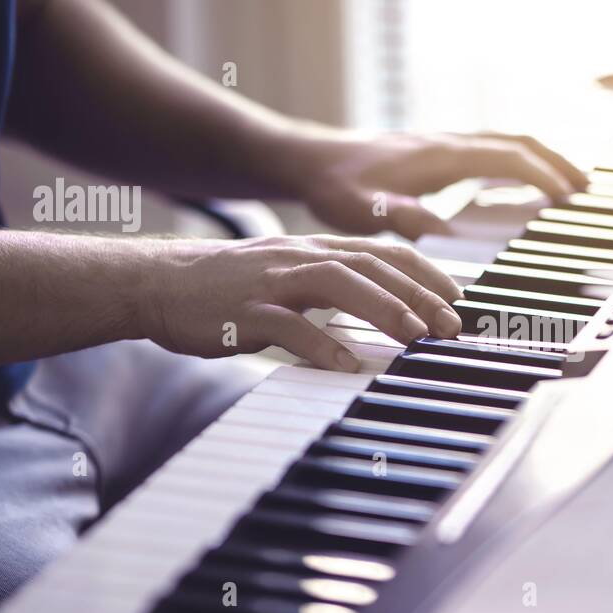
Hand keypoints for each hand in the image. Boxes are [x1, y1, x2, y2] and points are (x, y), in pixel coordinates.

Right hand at [140, 234, 462, 370]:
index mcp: (311, 248)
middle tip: (451, 324)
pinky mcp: (243, 310)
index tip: (457, 296)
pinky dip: (320, 343)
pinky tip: (347, 363)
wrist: (155, 283)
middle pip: (369, 265)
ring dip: (382, 309)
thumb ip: (330, 288)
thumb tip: (380, 310)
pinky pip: (287, 326)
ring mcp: (270, 281)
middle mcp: (297, 256)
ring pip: (336, 283)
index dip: (424, 271)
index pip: (381, 251)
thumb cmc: (226, 288)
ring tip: (415, 337)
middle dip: (417, 293)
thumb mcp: (286, 277)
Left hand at [277, 129, 588, 238]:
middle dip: (555, 163)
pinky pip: (491, 150)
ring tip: (568, 185)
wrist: (311, 160)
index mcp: (440, 156)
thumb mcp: (363, 210)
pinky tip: (523, 183)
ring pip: (507, 143)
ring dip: (541, 159)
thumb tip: (444, 233)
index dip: (541, 174)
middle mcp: (448, 143)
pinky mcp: (438, 152)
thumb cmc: (335, 186)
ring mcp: (445, 144)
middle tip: (585, 190)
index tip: (568, 196)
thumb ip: (402, 220)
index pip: (505, 157)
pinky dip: (519, 162)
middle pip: (517, 143)